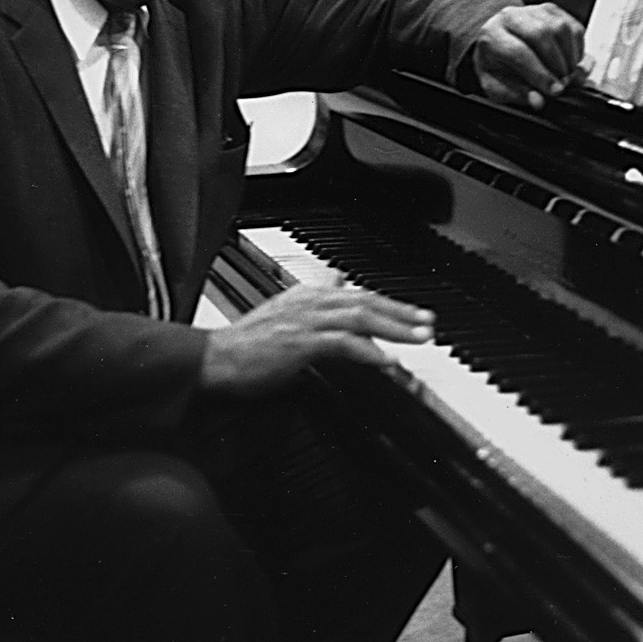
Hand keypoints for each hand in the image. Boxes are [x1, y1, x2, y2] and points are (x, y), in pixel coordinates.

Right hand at [200, 283, 434, 394]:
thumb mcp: (285, 315)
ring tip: (418, 338)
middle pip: (365, 302)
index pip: (357, 295)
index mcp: (306, 295)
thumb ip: (314, 301)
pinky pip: (341, 343)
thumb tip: (337, 282)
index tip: (415, 316)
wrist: (213, 360)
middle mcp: (308, 302)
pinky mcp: (299, 342)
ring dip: (394, 328)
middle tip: (429, 324)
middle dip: (402, 313)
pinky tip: (385, 360)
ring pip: (359, 317)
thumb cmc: (245, 346)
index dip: (390, 304)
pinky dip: (367, 350)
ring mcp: (304, 321)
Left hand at [473, 3, 588, 110]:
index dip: (540, 74)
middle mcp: (510, 18)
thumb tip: (538, 101)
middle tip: (564, 84)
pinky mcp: (551, 10)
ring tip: (567, 75)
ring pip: (560, 28)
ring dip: (570, 57)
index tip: (555, 90)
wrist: (497, 45)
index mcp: (491, 37)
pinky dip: (578, 48)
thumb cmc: (497, 66)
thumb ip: (517, 94)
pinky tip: (571, 63)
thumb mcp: (498, 87)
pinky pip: (573, 27)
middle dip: (557, 64)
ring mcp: (532, 11)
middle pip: (541, 34)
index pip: (518, 52)